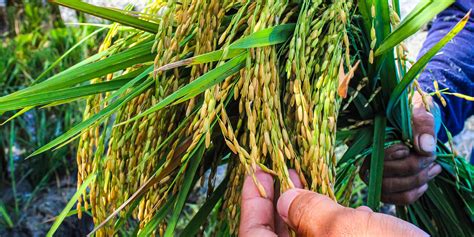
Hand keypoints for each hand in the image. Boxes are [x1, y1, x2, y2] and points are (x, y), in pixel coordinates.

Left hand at [239, 170, 427, 236]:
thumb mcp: (343, 229)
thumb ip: (308, 212)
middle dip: (278, 202)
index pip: (253, 236)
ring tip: (306, 180)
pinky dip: (330, 225)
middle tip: (283, 172)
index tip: (256, 173)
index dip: (252, 203)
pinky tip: (345, 209)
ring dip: (304, 210)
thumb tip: (286, 199)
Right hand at [361, 92, 441, 204]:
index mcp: (367, 144)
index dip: (404, 154)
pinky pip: (402, 199)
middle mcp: (366, 164)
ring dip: (420, 180)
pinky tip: (425, 181)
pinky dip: (417, 192)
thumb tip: (425, 148)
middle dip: (418, 167)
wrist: (411, 125)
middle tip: (433, 157)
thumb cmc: (411, 117)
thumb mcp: (417, 112)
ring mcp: (374, 179)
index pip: (382, 157)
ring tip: (433, 167)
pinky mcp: (384, 190)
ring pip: (398, 189)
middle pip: (391, 174)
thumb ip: (421, 126)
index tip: (417, 145)